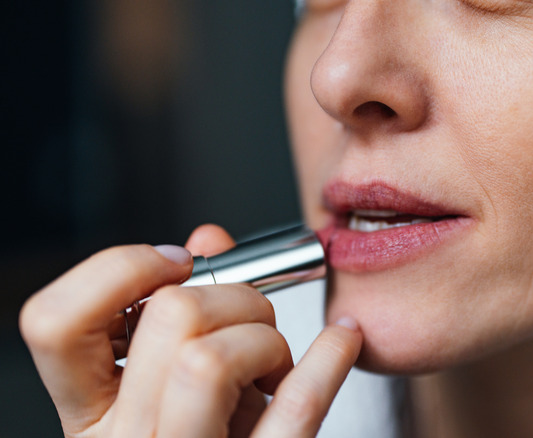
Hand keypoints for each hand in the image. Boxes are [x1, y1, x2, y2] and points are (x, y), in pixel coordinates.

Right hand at [20, 224, 361, 437]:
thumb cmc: (207, 430)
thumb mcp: (173, 380)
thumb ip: (181, 307)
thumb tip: (208, 241)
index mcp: (91, 411)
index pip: (55, 322)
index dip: (119, 270)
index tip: (178, 259)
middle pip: (166, 320)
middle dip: (232, 293)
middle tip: (251, 316)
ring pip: (208, 362)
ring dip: (263, 336)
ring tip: (273, 357)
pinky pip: (294, 410)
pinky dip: (328, 359)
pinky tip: (343, 339)